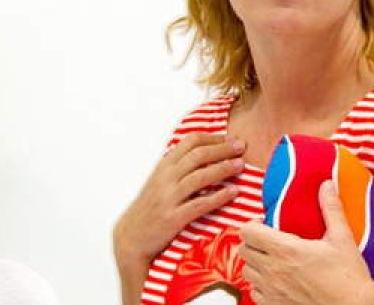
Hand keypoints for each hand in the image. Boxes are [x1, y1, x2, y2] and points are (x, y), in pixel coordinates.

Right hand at [114, 132, 244, 269]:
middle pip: (198, 155)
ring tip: (241, 165)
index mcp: (163, 166)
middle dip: (222, 149)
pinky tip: (233, 192)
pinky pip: (200, 204)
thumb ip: (178, 167)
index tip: (230, 138)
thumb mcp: (159, 181)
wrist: (132, 236)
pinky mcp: (173, 217)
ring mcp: (169, 197)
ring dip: (223, 168)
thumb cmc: (149, 208)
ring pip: (200, 176)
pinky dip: (218, 196)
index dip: (213, 137)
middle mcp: (165, 178)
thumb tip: (205, 154)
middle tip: (241, 146)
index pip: (190, 141)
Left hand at [239, 181, 373, 303]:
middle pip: (243, 250)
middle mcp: (273, 271)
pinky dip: (260, 286)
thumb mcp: (342, 239)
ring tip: (271, 261)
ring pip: (246, 272)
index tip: (265, 224)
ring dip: (255, 264)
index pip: (247, 231)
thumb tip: (327, 185)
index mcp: (285, 250)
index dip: (253, 225)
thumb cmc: (349, 277)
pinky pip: (255, 293)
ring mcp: (272, 291)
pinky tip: (276, 282)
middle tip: (268, 241)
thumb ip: (331, 209)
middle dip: (253, 242)